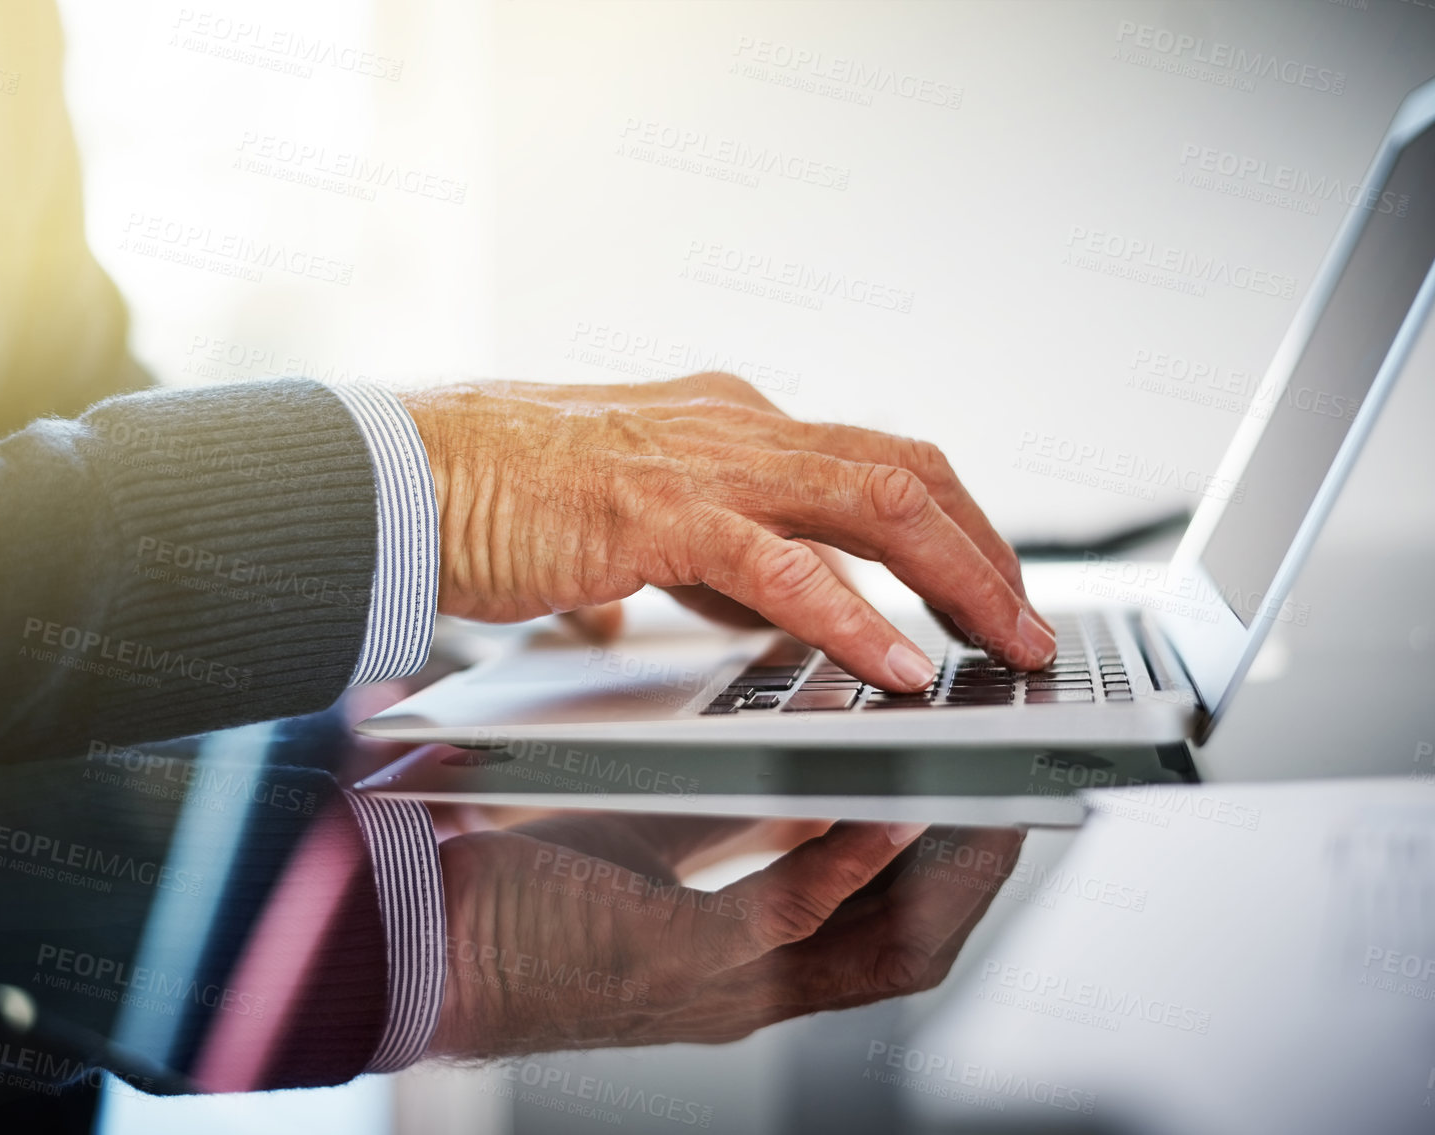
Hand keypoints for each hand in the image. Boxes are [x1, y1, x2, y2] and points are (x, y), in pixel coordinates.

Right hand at [398, 374, 1055, 690]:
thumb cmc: (500, 497)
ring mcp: (702, 465)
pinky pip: (782, 569)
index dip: (952, 524)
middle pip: (905, 472)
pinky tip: (899, 666)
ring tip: (1007, 645)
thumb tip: (742, 607)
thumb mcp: (632, 522)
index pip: (876, 461)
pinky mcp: (656, 516)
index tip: (989, 586)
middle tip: (1030, 624)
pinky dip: (855, 620)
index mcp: (731, 424)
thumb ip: (700, 558)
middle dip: (984, 551)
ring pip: (873, 503)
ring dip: (958, 578)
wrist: (404, 474)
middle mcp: (735, 426)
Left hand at [427, 814, 1022, 1057]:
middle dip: (977, 868)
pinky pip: (796, 920)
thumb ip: (725, 811)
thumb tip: (786, 736)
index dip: (949, 860)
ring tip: (989, 801)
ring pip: (883, 947)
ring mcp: (726, 986)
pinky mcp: (682, 969)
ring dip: (943, 872)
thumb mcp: (647, 840)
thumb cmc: (514, 883)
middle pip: (912, 941)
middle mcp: (752, 979)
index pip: (885, 918)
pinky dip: (851, 865)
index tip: (987, 792)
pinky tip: (883, 812)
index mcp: (748, 948)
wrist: (408, 930)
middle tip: (1020, 791)